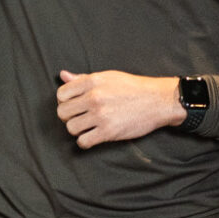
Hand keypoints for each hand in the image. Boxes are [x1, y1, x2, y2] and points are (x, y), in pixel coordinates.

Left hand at [55, 69, 182, 149]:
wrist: (157, 100)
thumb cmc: (133, 87)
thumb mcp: (108, 76)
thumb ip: (83, 78)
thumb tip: (63, 75)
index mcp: (92, 82)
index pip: (61, 94)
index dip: (65, 101)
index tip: (74, 105)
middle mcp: (94, 98)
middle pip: (63, 112)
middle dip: (69, 116)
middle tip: (80, 117)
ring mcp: (101, 115)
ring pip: (71, 128)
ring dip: (77, 130)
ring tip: (87, 127)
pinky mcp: (108, 132)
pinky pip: (83, 142)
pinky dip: (85, 142)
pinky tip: (92, 136)